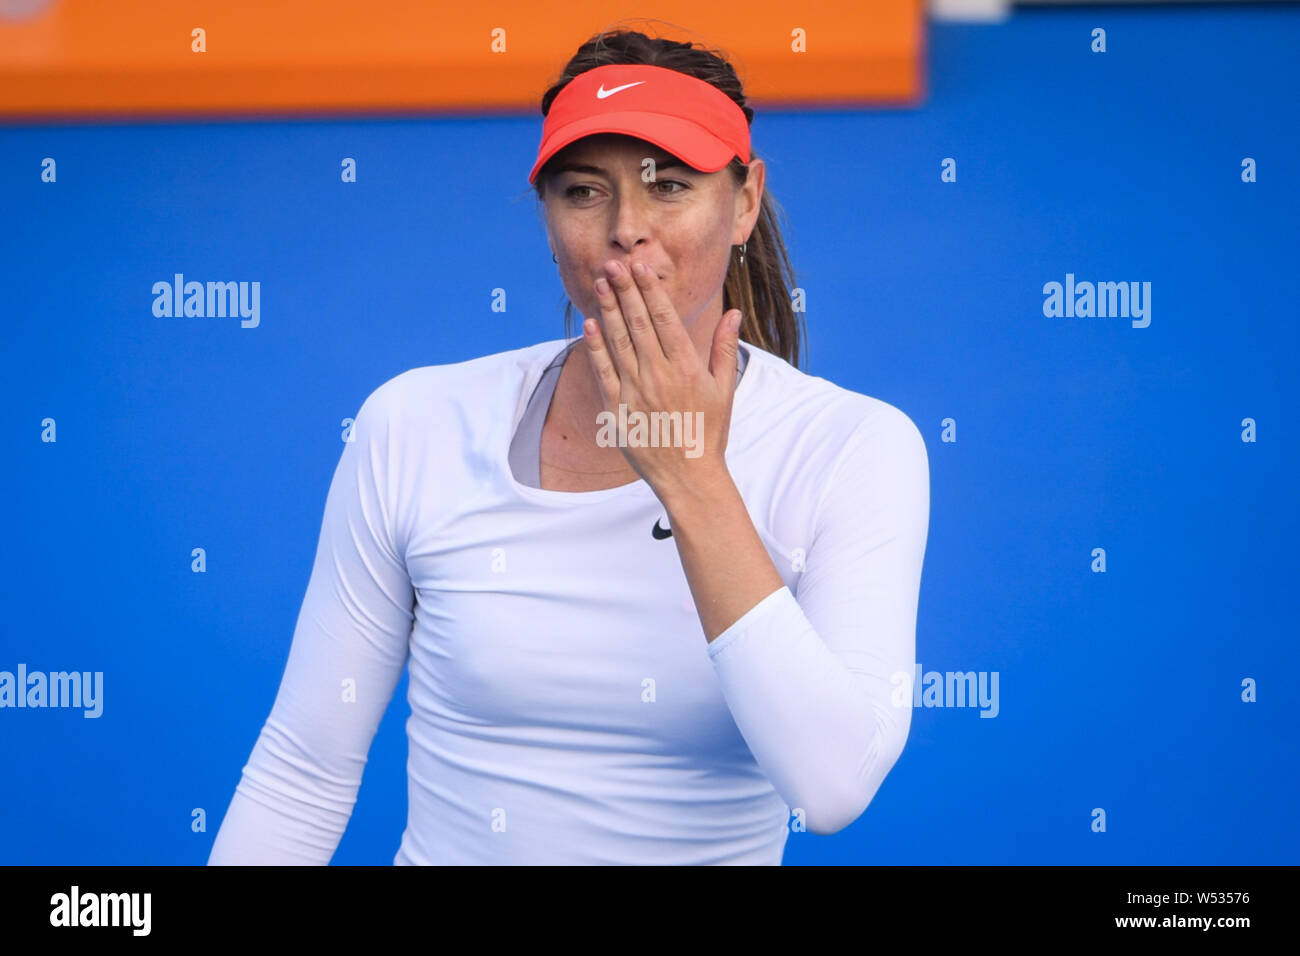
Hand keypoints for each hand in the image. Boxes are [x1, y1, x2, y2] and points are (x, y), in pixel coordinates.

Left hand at [582, 258, 742, 501]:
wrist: (688, 476)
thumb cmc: (709, 432)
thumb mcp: (724, 388)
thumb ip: (724, 347)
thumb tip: (733, 312)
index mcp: (687, 368)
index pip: (665, 319)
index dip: (650, 290)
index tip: (640, 266)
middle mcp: (659, 376)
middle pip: (638, 323)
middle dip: (625, 290)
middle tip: (613, 263)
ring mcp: (635, 392)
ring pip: (618, 342)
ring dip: (608, 309)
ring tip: (600, 283)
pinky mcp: (617, 410)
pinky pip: (602, 372)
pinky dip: (595, 348)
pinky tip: (590, 324)